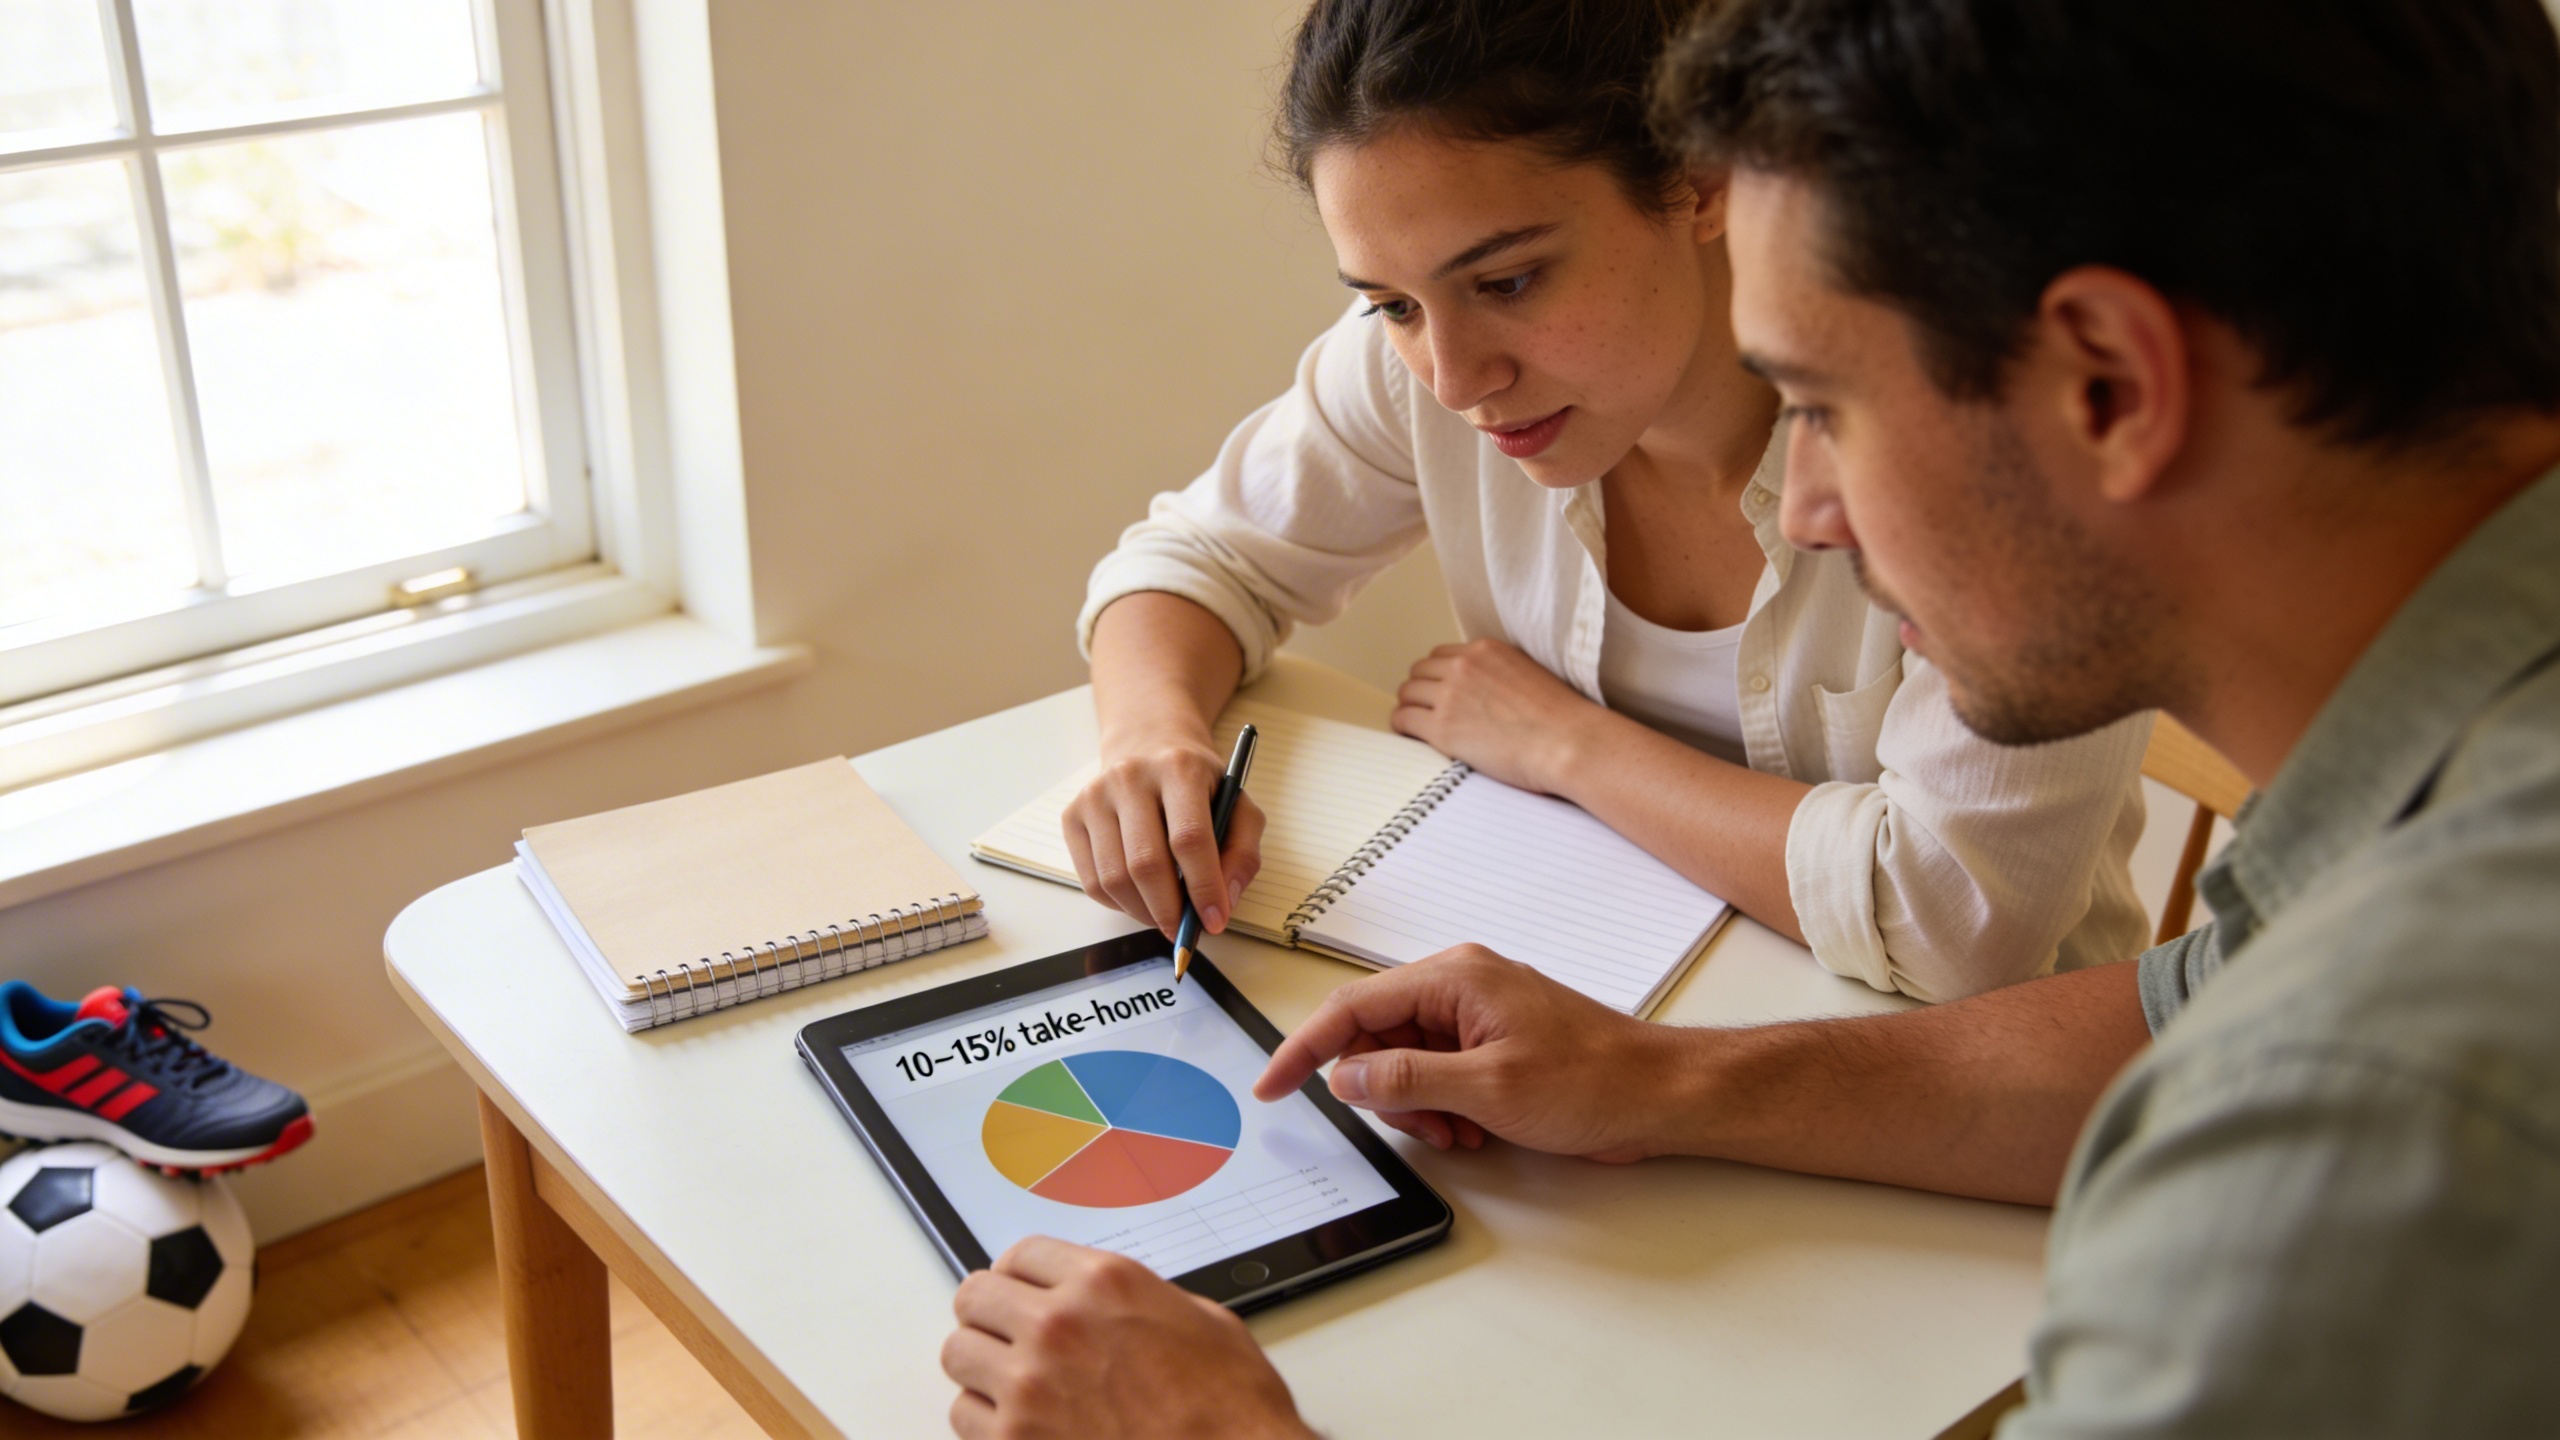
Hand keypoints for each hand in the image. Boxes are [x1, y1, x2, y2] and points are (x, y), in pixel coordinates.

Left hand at [943, 1238, 1312, 1439]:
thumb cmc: (1230, 1409)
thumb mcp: (1204, 1321)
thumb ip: (1144, 1299)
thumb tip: (1118, 1305)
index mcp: (1105, 1282)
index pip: (1020, 1254)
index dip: (1020, 1275)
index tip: (1020, 1290)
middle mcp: (1059, 1324)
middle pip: (975, 1296)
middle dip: (990, 1314)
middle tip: (1007, 1334)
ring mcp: (1030, 1385)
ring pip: (959, 1354)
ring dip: (983, 1367)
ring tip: (1011, 1382)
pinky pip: (964, 1417)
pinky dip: (986, 1421)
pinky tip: (1018, 1424)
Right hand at [1061, 738, 1265, 939]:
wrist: (1148, 743)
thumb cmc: (1197, 783)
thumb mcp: (1237, 804)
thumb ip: (1243, 852)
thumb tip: (1224, 901)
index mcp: (1179, 767)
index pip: (1189, 838)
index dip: (1204, 888)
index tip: (1215, 922)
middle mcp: (1130, 776)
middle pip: (1146, 863)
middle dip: (1169, 910)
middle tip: (1185, 931)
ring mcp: (1095, 796)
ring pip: (1114, 879)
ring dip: (1143, 912)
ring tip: (1165, 915)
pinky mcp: (1072, 816)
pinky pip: (1091, 881)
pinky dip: (1118, 904)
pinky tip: (1140, 898)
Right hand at [1255, 946, 1674, 1160]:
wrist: (1658, 1094)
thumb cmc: (1595, 1078)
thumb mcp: (1489, 1086)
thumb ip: (1408, 1079)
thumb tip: (1348, 1075)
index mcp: (1454, 978)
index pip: (1353, 1007)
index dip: (1306, 1048)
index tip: (1274, 1083)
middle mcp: (1459, 988)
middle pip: (1375, 1038)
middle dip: (1382, 1091)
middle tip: (1415, 1127)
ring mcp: (1476, 1016)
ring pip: (1403, 1064)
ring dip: (1415, 1108)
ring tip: (1457, 1133)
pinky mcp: (1491, 1045)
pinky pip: (1436, 1075)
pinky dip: (1441, 1110)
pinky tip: (1472, 1131)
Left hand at [1392, 639, 1601, 793]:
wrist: (1569, 743)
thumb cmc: (1561, 719)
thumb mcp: (1529, 674)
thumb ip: (1499, 673)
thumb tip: (1483, 690)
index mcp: (1486, 649)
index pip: (1442, 655)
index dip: (1438, 676)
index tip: (1439, 691)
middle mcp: (1464, 666)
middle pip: (1419, 671)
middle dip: (1421, 690)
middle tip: (1425, 709)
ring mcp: (1450, 695)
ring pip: (1407, 693)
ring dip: (1410, 707)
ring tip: (1416, 724)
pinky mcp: (1442, 727)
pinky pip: (1404, 720)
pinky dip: (1403, 727)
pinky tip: (1411, 736)